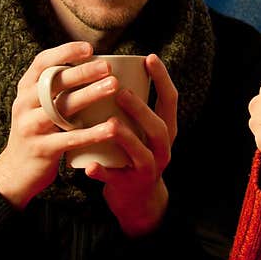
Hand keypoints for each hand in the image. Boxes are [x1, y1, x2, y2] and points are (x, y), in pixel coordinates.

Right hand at [0, 42, 118, 208]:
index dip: (64, 52)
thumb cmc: (39, 132)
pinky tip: (111, 127)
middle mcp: (24, 104)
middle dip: (82, 72)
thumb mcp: (40, 106)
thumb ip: (58, 88)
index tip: (89, 48)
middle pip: (53, 82)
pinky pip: (69, 139)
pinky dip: (91, 133)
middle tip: (107, 67)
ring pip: (60, 107)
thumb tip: (97, 65)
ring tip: (113, 86)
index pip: (41, 62)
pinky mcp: (41, 149)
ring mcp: (30, 126)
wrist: (16, 172)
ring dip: (88, 94)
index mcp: (26, 89)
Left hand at [86, 54, 176, 236]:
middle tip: (120, 90)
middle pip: (159, 126)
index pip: (170, 101)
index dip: (162, 79)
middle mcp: (162, 149)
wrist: (139, 202)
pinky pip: (115, 179)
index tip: (149, 58)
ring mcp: (148, 170)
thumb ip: (135, 110)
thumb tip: (114, 71)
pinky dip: (102, 172)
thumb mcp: (144, 133)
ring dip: (127, 137)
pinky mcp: (130, 186)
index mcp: (166, 131)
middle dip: (141, 108)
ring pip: (142, 152)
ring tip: (110, 124)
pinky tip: (89, 166)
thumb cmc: (134, 157)